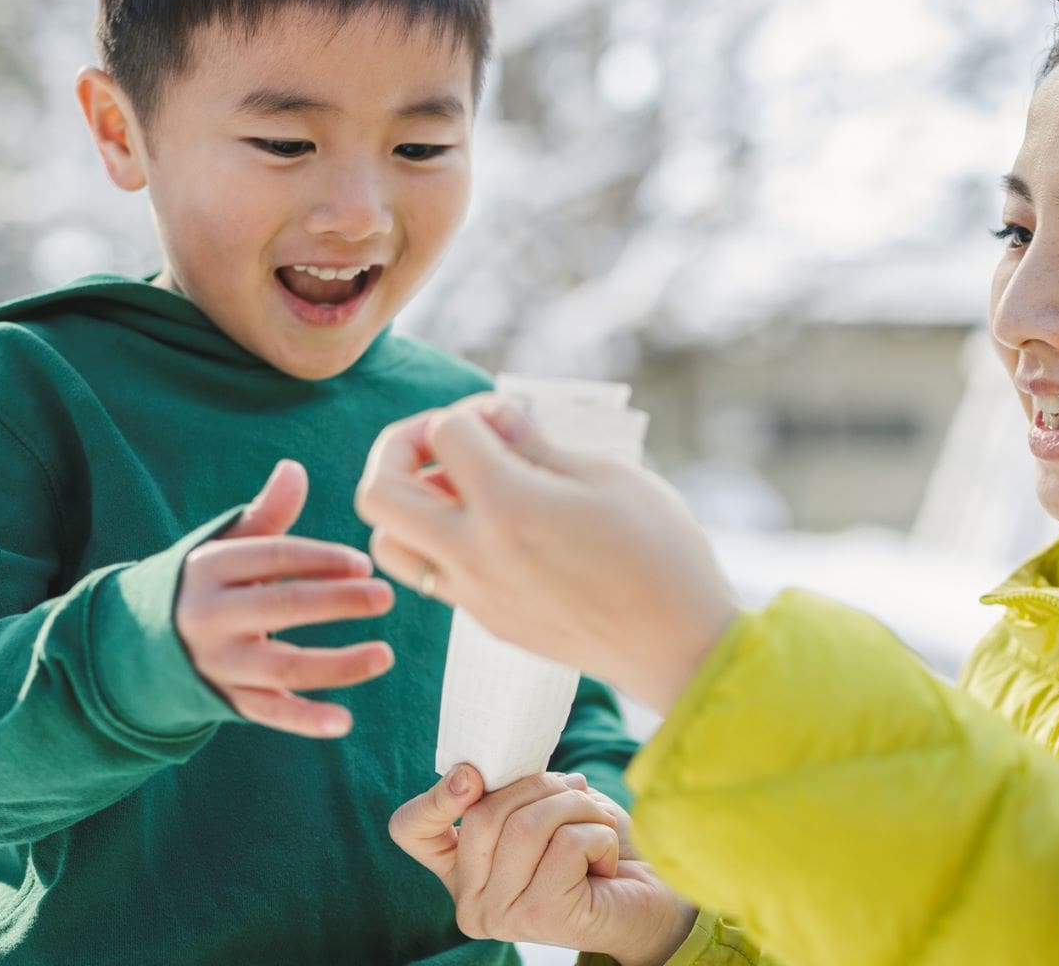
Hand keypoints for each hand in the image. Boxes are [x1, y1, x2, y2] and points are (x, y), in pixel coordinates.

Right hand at [176, 459, 393, 737]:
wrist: (143, 642)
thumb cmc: (207, 583)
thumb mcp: (226, 546)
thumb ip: (265, 513)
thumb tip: (294, 469)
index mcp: (212, 569)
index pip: (273, 558)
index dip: (321, 559)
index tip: (364, 562)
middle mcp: (211, 616)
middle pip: (282, 607)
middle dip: (337, 601)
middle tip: (385, 596)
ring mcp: (219, 662)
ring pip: (282, 666)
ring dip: (337, 664)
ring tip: (385, 655)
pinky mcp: (228, 699)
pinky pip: (270, 713)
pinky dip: (305, 721)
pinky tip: (345, 722)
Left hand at [356, 397, 737, 711]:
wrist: (680, 647)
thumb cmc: (660, 552)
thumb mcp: (609, 475)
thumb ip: (536, 445)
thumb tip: (493, 417)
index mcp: (508, 507)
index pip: (445, 434)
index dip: (474, 410)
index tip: (510, 421)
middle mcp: (475, 554)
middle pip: (377, 493)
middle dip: (399, 450)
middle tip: (446, 444)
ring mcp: (475, 595)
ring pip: (389, 544)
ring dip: (409, 505)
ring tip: (462, 490)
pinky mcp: (487, 621)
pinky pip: (432, 575)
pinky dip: (441, 540)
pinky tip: (496, 529)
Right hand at [390, 765, 695, 964]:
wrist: (652, 894)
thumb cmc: (595, 844)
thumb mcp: (543, 805)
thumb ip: (507, 792)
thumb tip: (476, 768)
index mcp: (461, 869)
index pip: (411, 829)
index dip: (435, 795)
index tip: (473, 775)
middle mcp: (470, 902)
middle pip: (483, 813)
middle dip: (542, 787)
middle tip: (578, 794)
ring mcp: (502, 916)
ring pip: (525, 826)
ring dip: (576, 807)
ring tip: (597, 823)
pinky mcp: (541, 919)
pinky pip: (564, 845)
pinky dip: (597, 835)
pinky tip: (605, 860)